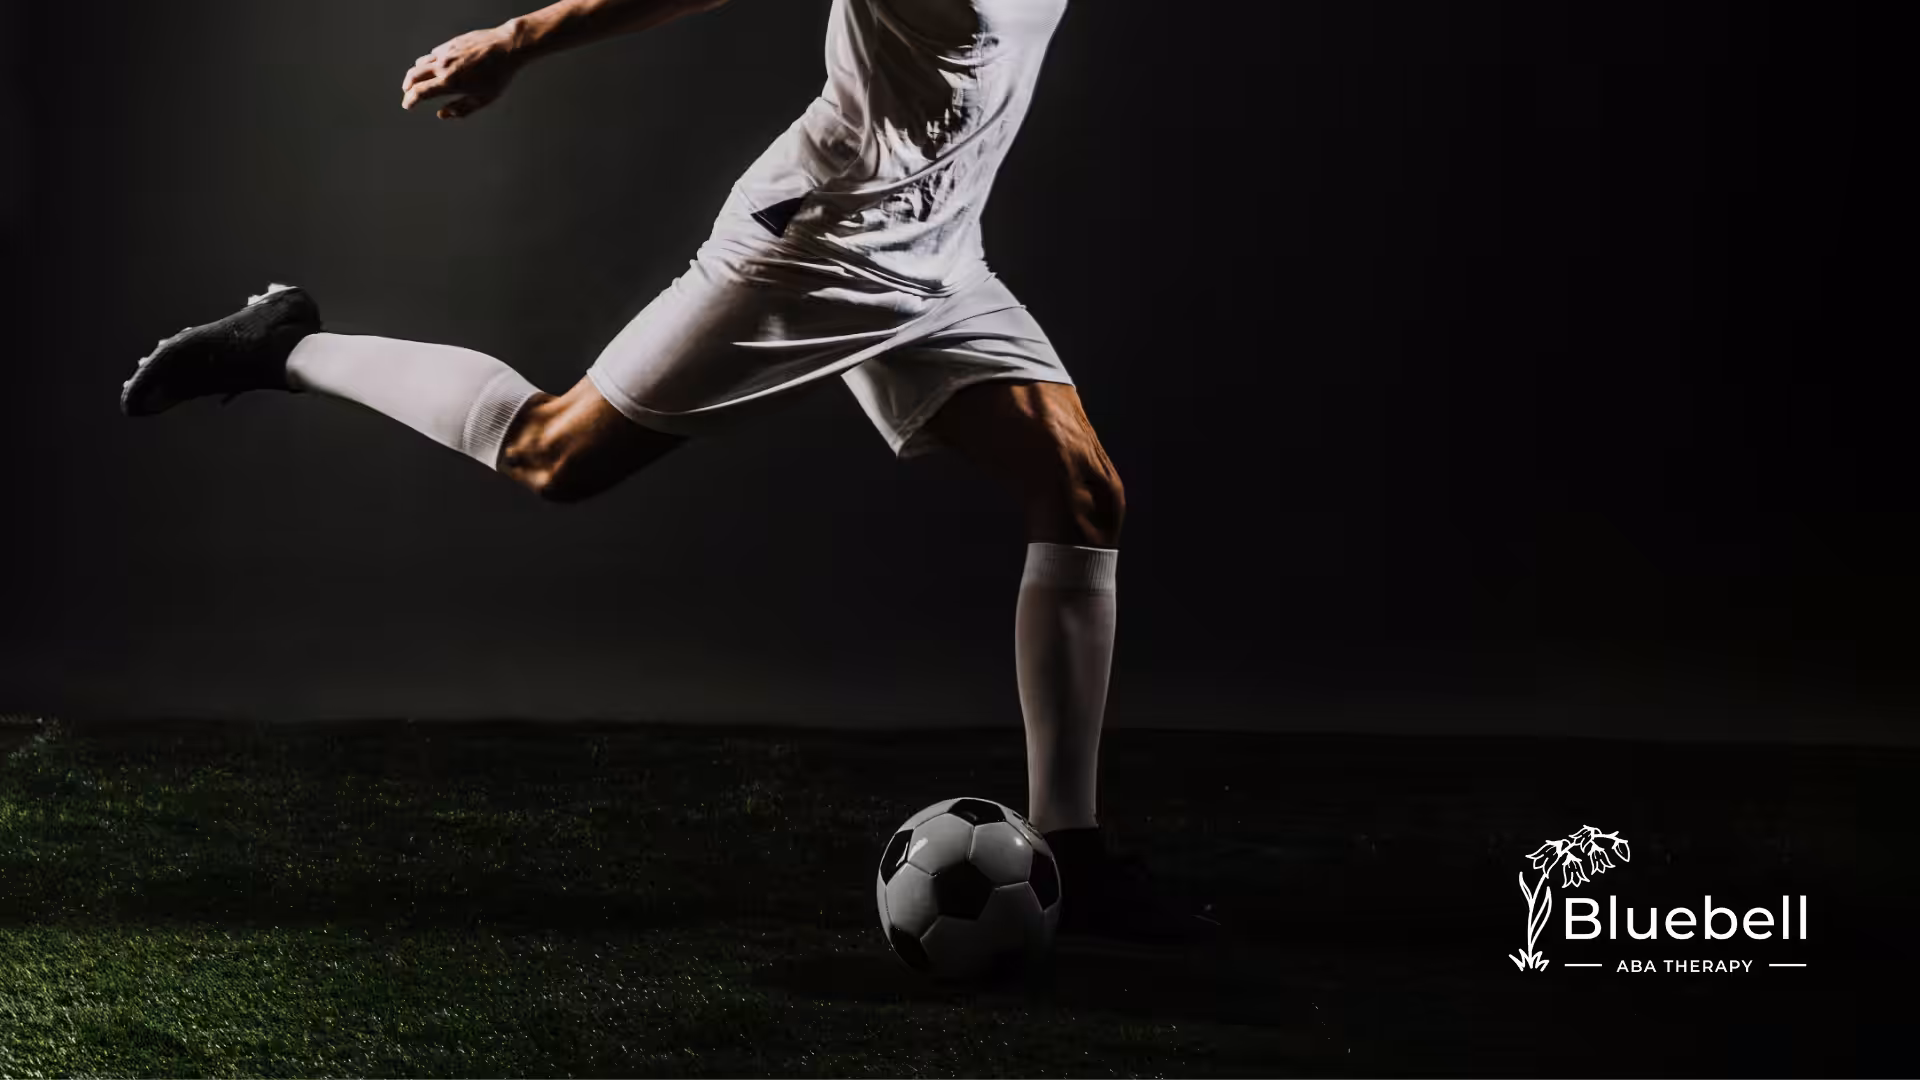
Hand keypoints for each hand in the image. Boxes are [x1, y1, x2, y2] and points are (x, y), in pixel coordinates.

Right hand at [400, 26, 521, 119]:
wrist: (507, 47)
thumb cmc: (498, 75)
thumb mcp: (483, 99)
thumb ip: (461, 109)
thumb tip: (442, 114)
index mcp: (449, 82)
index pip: (420, 92)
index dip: (410, 101)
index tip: (407, 106)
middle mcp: (443, 66)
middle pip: (414, 76)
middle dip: (408, 87)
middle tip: (408, 94)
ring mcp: (445, 52)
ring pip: (421, 63)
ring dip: (416, 74)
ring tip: (419, 81)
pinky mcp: (451, 43)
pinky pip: (434, 54)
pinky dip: (429, 62)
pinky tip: (436, 66)